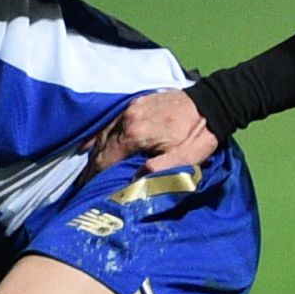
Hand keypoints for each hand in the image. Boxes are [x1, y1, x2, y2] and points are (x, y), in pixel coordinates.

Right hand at [91, 85, 221, 176]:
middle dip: (90, 167)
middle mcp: (128, 119)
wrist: (213, 104)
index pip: (105, 159)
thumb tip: (133, 181)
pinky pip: (111, 122)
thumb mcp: (183, 159)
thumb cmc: (199, 136)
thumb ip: (157, 170)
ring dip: (94, 152)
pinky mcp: (136, 103)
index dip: (93, 176)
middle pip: (101, 146)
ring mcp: (131, 108)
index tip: (84, 191)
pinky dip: (100, 135)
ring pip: (104, 133)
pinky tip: (89, 145)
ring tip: (86, 171)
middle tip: (81, 186)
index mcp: (136, 134)